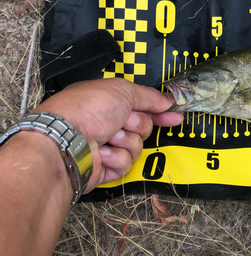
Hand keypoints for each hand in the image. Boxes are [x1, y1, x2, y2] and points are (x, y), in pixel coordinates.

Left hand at [34, 78, 183, 191]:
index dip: (160, 112)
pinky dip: (116, 158)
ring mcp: (105, 146)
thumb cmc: (88, 109)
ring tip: (108, 138)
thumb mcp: (123, 90)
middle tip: (124, 122)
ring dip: (126, 141)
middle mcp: (106, 123)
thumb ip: (149, 96)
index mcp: (109, 102)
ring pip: (136, 147)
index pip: (142, 106)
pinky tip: (103, 153)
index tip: (175, 116)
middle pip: (143, 127)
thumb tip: (168, 100)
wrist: (67, 141)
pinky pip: (126, 165)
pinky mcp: (104, 168)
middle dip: (137, 125)